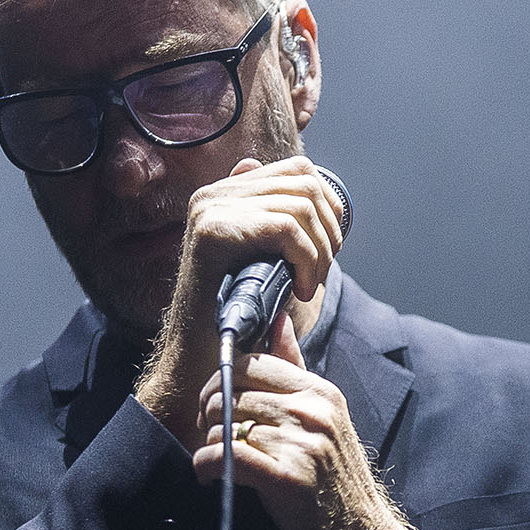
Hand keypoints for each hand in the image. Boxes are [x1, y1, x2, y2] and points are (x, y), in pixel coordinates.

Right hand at [135, 156, 346, 443]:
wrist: (201, 359)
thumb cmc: (239, 318)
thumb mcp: (270, 262)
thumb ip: (287, 223)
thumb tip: (315, 186)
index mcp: (226, 194)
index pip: (298, 170)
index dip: (328, 207)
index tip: (326, 250)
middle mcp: (214, 194)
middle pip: (304, 183)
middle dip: (328, 232)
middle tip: (319, 274)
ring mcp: (209, 208)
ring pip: (300, 206)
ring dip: (319, 251)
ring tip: (308, 285)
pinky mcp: (212, 230)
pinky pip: (286, 228)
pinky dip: (306, 260)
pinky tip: (300, 291)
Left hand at [194, 314, 422, 529]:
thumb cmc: (338, 492)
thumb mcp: (325, 423)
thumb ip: (296, 372)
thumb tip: (278, 320)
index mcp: (323, 393)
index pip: (250, 361)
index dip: (221, 383)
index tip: (217, 409)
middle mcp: (315, 411)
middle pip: (229, 391)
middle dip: (209, 416)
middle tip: (213, 441)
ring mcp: (304, 443)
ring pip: (223, 424)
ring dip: (210, 447)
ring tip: (219, 467)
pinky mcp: (288, 478)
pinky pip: (223, 455)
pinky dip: (206, 467)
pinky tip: (209, 479)